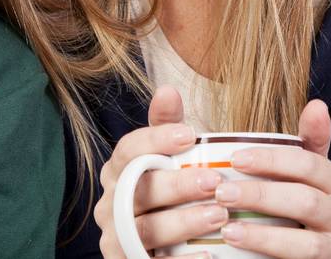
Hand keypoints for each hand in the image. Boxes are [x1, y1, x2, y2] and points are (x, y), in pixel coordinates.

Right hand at [93, 86, 228, 258]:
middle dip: (177, 185)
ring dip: (182, 222)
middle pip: (138, 190)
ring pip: (144, 228)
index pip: (127, 149)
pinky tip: (209, 254)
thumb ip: (167, 127)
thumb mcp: (169, 159)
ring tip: (219, 215)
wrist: (165, 248)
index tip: (189, 134)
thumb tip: (168, 89)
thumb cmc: (169, 195)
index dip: (155, 140)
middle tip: (214, 182)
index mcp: (118, 171)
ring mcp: (116, 238)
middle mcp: (110, 204)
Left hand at [212, 100, 330, 258]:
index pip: (309, 163)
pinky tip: (238, 246)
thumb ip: (306, 143)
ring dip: (263, 233)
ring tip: (228, 226)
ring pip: (305, 241)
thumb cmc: (297, 208)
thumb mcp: (303, 174)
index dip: (272, 160)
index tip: (235, 159)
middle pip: (305, 201)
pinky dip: (268, 252)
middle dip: (261, 196)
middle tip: (221, 191)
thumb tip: (317, 104)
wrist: (308, 257)